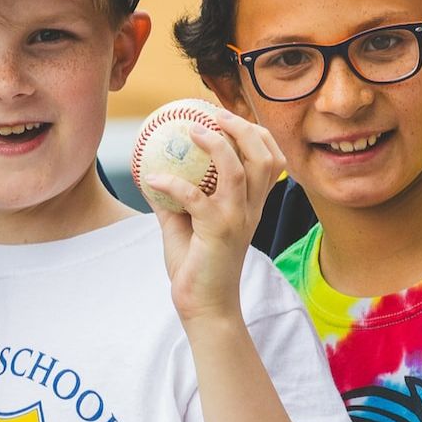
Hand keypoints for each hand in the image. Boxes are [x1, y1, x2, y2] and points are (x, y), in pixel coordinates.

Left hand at [145, 111, 284, 324]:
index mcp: (251, 205)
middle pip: (265, 157)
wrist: (205, 307)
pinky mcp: (219, 233)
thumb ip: (173, 198)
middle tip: (214, 115)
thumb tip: (149, 169)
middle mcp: (252, 209)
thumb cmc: (196, 266)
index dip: (255, 132)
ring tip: (192, 130)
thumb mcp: (183, 225)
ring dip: (215, 145)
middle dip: (243, 129)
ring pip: (238, 171)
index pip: (271, 160)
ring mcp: (238, 220)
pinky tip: (151, 178)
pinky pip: (197, 199)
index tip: (227, 115)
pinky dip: (173, 184)